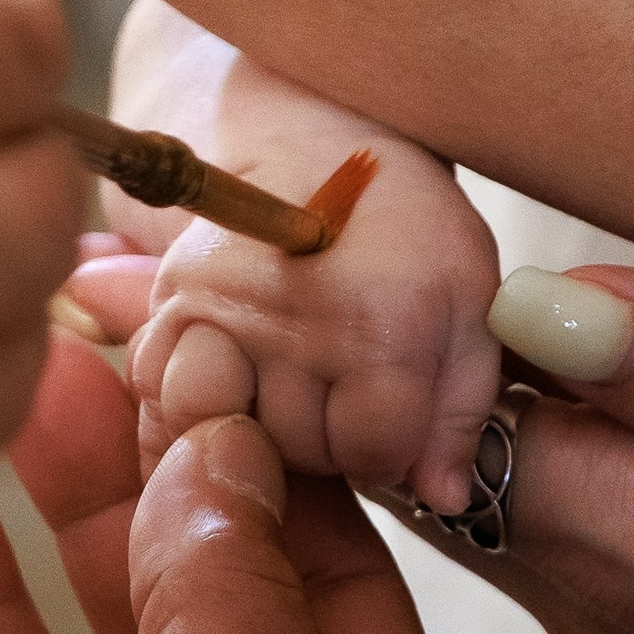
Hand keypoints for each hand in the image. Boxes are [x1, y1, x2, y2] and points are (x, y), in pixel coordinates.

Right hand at [121, 46, 500, 513]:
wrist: (320, 135)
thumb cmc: (408, 225)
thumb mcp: (470, 302)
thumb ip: (464, 409)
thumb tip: (443, 497)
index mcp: (388, 320)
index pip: (375, 452)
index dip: (391, 444)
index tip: (394, 406)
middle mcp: (299, 318)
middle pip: (300, 452)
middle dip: (327, 437)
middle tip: (342, 385)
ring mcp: (224, 308)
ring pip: (226, 434)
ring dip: (257, 425)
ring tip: (288, 385)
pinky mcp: (169, 301)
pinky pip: (163, 396)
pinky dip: (192, 404)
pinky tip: (231, 380)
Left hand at [409, 260, 633, 633]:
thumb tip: (538, 304)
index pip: (447, 420)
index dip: (435, 316)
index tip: (455, 226)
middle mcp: (600, 619)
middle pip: (444, 464)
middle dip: (430, 356)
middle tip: (457, 238)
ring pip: (493, 498)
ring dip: (487, 400)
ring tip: (516, 292)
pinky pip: (557, 532)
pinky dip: (548, 451)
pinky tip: (599, 386)